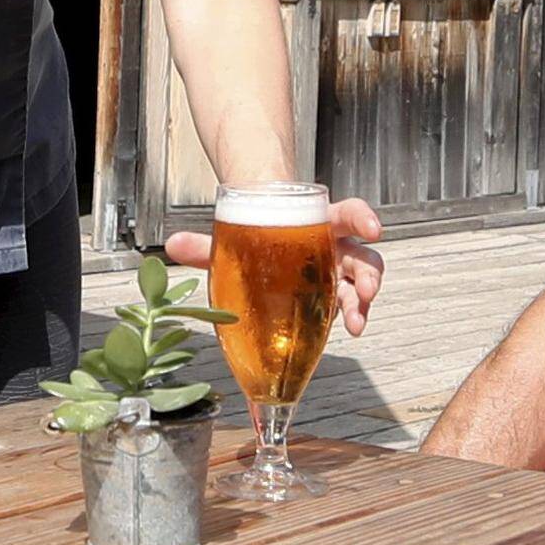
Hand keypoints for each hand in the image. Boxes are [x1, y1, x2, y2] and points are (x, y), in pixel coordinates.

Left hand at [161, 195, 387, 336]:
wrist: (265, 246)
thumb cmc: (259, 240)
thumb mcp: (235, 240)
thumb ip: (206, 244)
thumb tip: (171, 244)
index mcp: (319, 223)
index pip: (349, 214)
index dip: (364, 219)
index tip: (373, 229)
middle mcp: (335, 248)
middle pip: (363, 255)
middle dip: (369, 275)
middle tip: (365, 291)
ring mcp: (337, 275)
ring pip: (362, 284)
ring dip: (362, 302)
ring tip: (355, 321)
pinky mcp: (331, 300)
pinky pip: (348, 307)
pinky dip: (350, 317)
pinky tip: (346, 330)